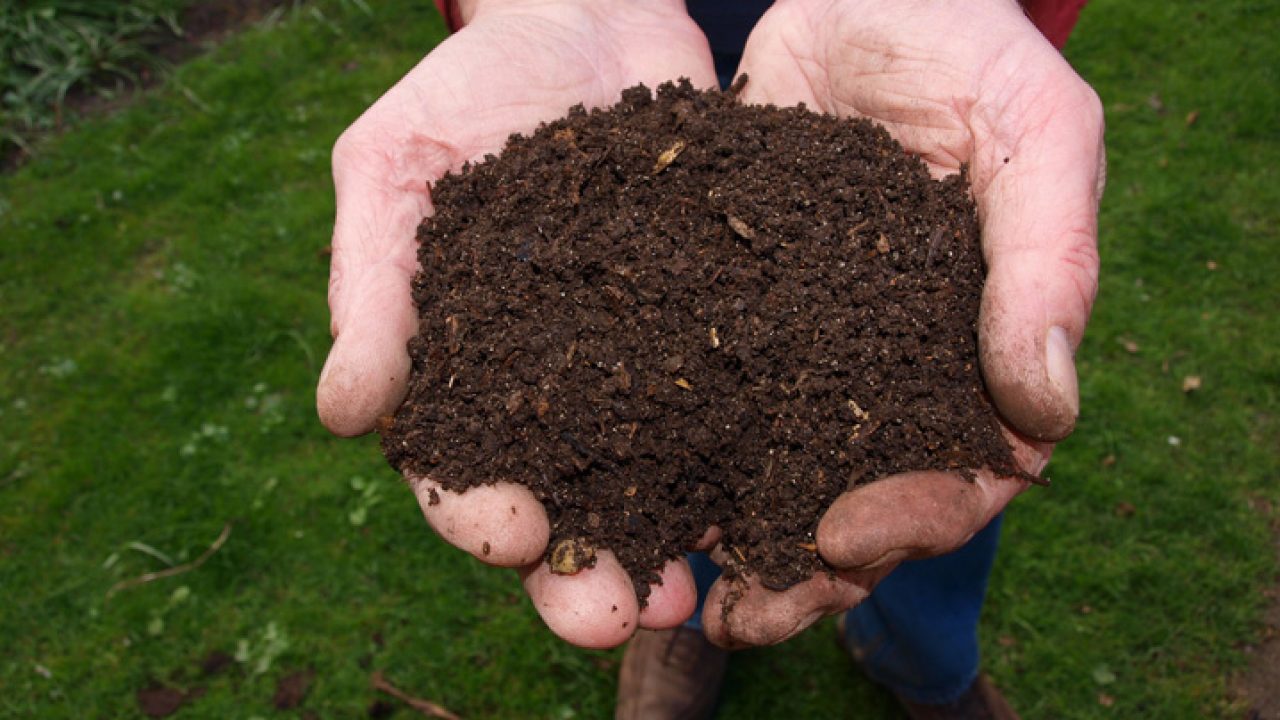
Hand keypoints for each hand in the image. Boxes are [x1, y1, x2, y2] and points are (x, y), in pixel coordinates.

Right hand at [316, 0, 716, 647]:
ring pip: (651, 482)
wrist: (589, 15)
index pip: (456, 468)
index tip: (512, 534)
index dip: (476, 513)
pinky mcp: (713, 332)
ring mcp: (638, 366)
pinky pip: (732, 408)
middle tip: (613, 618)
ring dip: (667, 547)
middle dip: (580, 572)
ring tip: (696, 597)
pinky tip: (772, 503)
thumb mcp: (396, 167)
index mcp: (462, 369)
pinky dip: (747, 462)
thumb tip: (342, 415)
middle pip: (561, 504)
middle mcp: (552, 390)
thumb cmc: (471, 87)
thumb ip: (370, 286)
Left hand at [699, 0, 1104, 646]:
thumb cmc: (963, 45)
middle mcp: (888, 365)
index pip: (968, 470)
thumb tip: (1047, 412)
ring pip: (773, 468)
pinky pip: (697, 396)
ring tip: (670, 588)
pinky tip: (619, 490)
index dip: (917, 516)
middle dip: (807, 566)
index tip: (844, 533)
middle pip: (860, 498)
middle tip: (743, 614)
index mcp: (975, 347)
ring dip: (729, 538)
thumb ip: (1049, 260)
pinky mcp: (727, 311)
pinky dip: (667, 451)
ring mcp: (805, 346)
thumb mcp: (1033, 128)